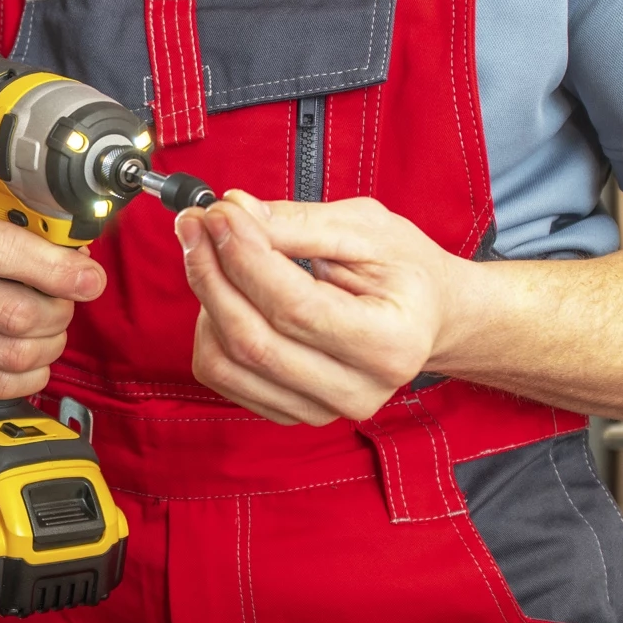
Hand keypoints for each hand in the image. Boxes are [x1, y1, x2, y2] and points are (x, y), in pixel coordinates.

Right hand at [0, 193, 106, 397]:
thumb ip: (27, 229)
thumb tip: (81, 263)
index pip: (0, 250)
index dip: (55, 269)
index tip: (89, 279)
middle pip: (15, 312)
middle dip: (59, 312)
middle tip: (66, 304)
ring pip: (14, 353)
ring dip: (49, 345)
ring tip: (49, 330)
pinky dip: (31, 375)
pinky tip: (31, 358)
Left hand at [176, 191, 475, 424]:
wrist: (428, 317)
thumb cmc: (404, 270)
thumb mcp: (367, 229)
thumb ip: (298, 222)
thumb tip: (234, 210)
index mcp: (391, 342)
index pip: (295, 306)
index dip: (245, 256)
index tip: (218, 213)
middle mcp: (358, 389)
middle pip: (253, 339)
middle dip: (211, 272)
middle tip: (195, 222)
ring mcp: (322, 409)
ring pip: (227, 361)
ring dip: (205, 299)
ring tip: (213, 253)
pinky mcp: (290, 412)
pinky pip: (222, 376)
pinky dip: (209, 328)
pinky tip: (227, 292)